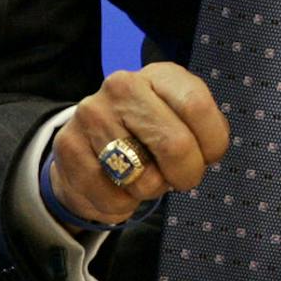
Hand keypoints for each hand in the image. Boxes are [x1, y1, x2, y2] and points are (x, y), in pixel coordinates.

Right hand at [50, 63, 229, 227]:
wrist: (90, 140)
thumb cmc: (152, 130)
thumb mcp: (181, 116)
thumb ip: (203, 128)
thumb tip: (206, 154)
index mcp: (160, 75)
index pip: (196, 106)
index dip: (213, 142)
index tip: (210, 155)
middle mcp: (122, 87)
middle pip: (175, 144)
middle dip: (187, 173)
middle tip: (182, 177)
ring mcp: (91, 116)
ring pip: (144, 179)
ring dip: (153, 191)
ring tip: (145, 176)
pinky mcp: (67, 147)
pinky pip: (113, 198)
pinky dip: (124, 205)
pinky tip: (120, 188)